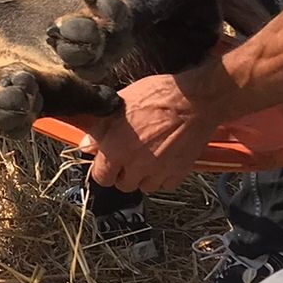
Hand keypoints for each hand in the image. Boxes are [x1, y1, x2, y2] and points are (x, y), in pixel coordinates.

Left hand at [78, 73, 219, 193]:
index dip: (103, 169)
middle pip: (123, 185)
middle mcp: (136, 165)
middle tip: (129, 156)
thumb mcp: (121, 103)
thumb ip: (101, 128)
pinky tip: (164, 159)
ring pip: (145, 187)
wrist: (195, 99)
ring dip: (144, 176)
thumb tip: (87, 144)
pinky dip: (164, 176)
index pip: (100, 177)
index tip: (108, 161)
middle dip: (123, 173)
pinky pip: (166, 185)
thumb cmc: (159, 95)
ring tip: (148, 156)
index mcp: (117, 149)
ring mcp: (159, 171)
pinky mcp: (179, 172)